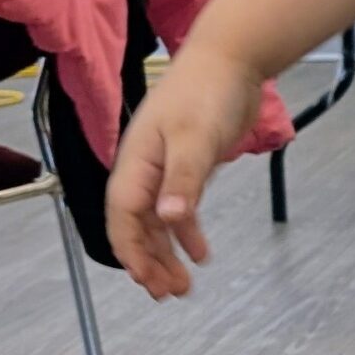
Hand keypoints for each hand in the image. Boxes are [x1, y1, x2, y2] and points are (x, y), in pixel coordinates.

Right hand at [104, 42, 263, 297]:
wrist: (230, 60)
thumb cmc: (206, 93)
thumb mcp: (195, 138)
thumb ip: (183, 180)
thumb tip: (168, 219)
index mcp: (136, 163)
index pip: (123, 216)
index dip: (132, 250)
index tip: (145, 281)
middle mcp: (144, 169)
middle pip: (137, 225)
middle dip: (149, 261)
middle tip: (169, 294)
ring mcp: (164, 168)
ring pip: (158, 221)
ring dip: (168, 253)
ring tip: (183, 285)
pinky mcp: (188, 166)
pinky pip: (179, 209)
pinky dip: (187, 232)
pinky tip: (201, 253)